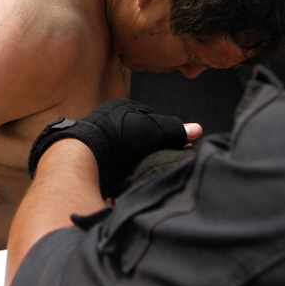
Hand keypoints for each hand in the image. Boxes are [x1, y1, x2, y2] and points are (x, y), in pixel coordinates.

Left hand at [27, 99, 199, 197]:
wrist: (86, 152)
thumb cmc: (120, 133)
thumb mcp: (155, 128)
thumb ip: (175, 130)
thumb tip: (198, 130)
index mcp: (122, 107)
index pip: (152, 120)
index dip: (166, 134)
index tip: (179, 146)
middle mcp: (110, 121)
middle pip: (140, 137)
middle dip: (153, 147)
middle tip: (167, 159)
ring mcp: (101, 140)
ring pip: (128, 151)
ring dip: (141, 161)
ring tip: (152, 170)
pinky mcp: (95, 159)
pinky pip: (117, 164)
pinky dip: (127, 170)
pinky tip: (134, 177)